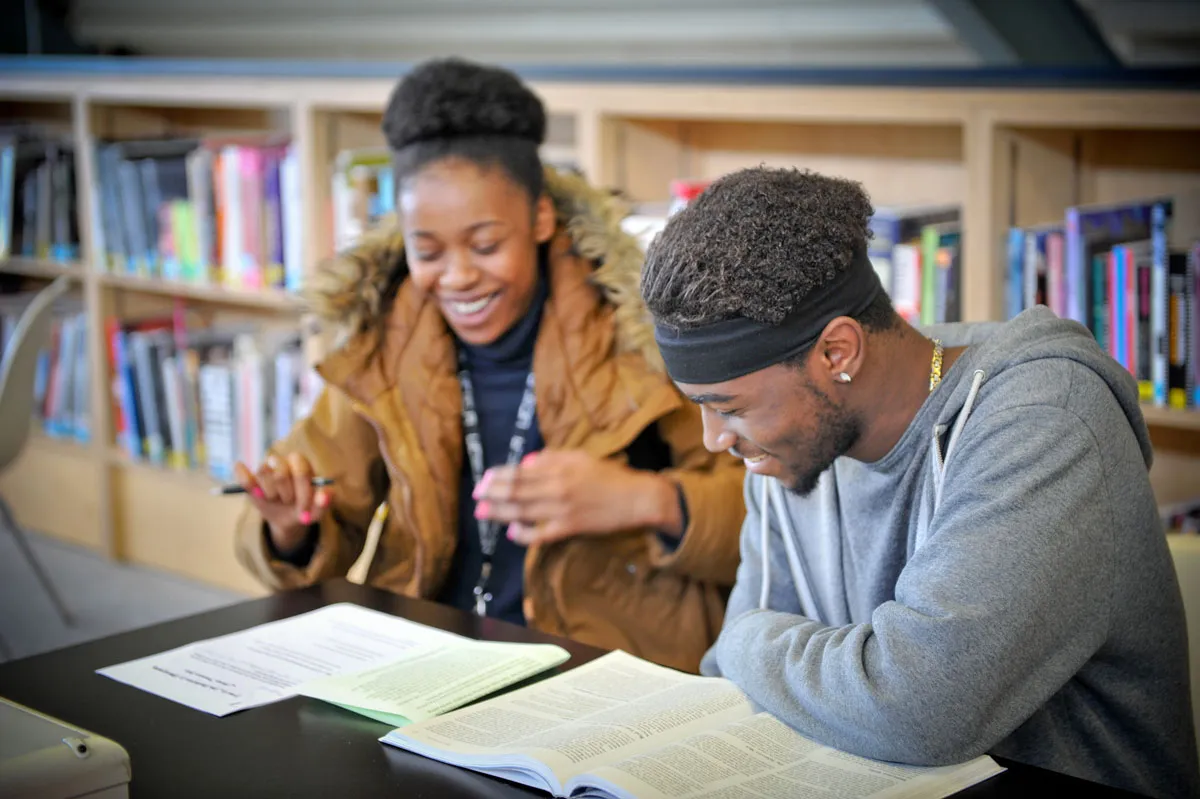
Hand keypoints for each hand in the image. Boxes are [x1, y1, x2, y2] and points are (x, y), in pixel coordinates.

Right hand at [235, 453, 332, 554]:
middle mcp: (282, 462)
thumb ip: (324, 502)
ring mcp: (264, 469)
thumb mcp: (317, 510)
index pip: (300, 472)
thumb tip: (325, 496)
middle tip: (289, 503)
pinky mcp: (249, 479)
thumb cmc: (305, 508)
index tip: (304, 509)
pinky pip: (243, 475)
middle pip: (280, 473)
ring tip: (276, 500)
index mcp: (301, 463)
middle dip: (286, 495)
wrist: (288, 519)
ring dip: (270, 494)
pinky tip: (255, 492)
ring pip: (263, 471)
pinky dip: (246, 481)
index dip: (303, 492)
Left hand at [473, 450, 682, 545]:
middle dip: (494, 493)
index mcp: (559, 468)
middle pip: (517, 491)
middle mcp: (557, 487)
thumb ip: (553, 458)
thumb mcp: (581, 458)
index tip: (485, 478)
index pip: (522, 472)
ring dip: (500, 512)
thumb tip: (527, 462)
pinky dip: (525, 534)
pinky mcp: (570, 528)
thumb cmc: (609, 476)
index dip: (500, 476)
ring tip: (483, 512)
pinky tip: (512, 532)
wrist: (636, 498)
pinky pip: (541, 533)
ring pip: (524, 511)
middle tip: (477, 495)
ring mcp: (562, 509)